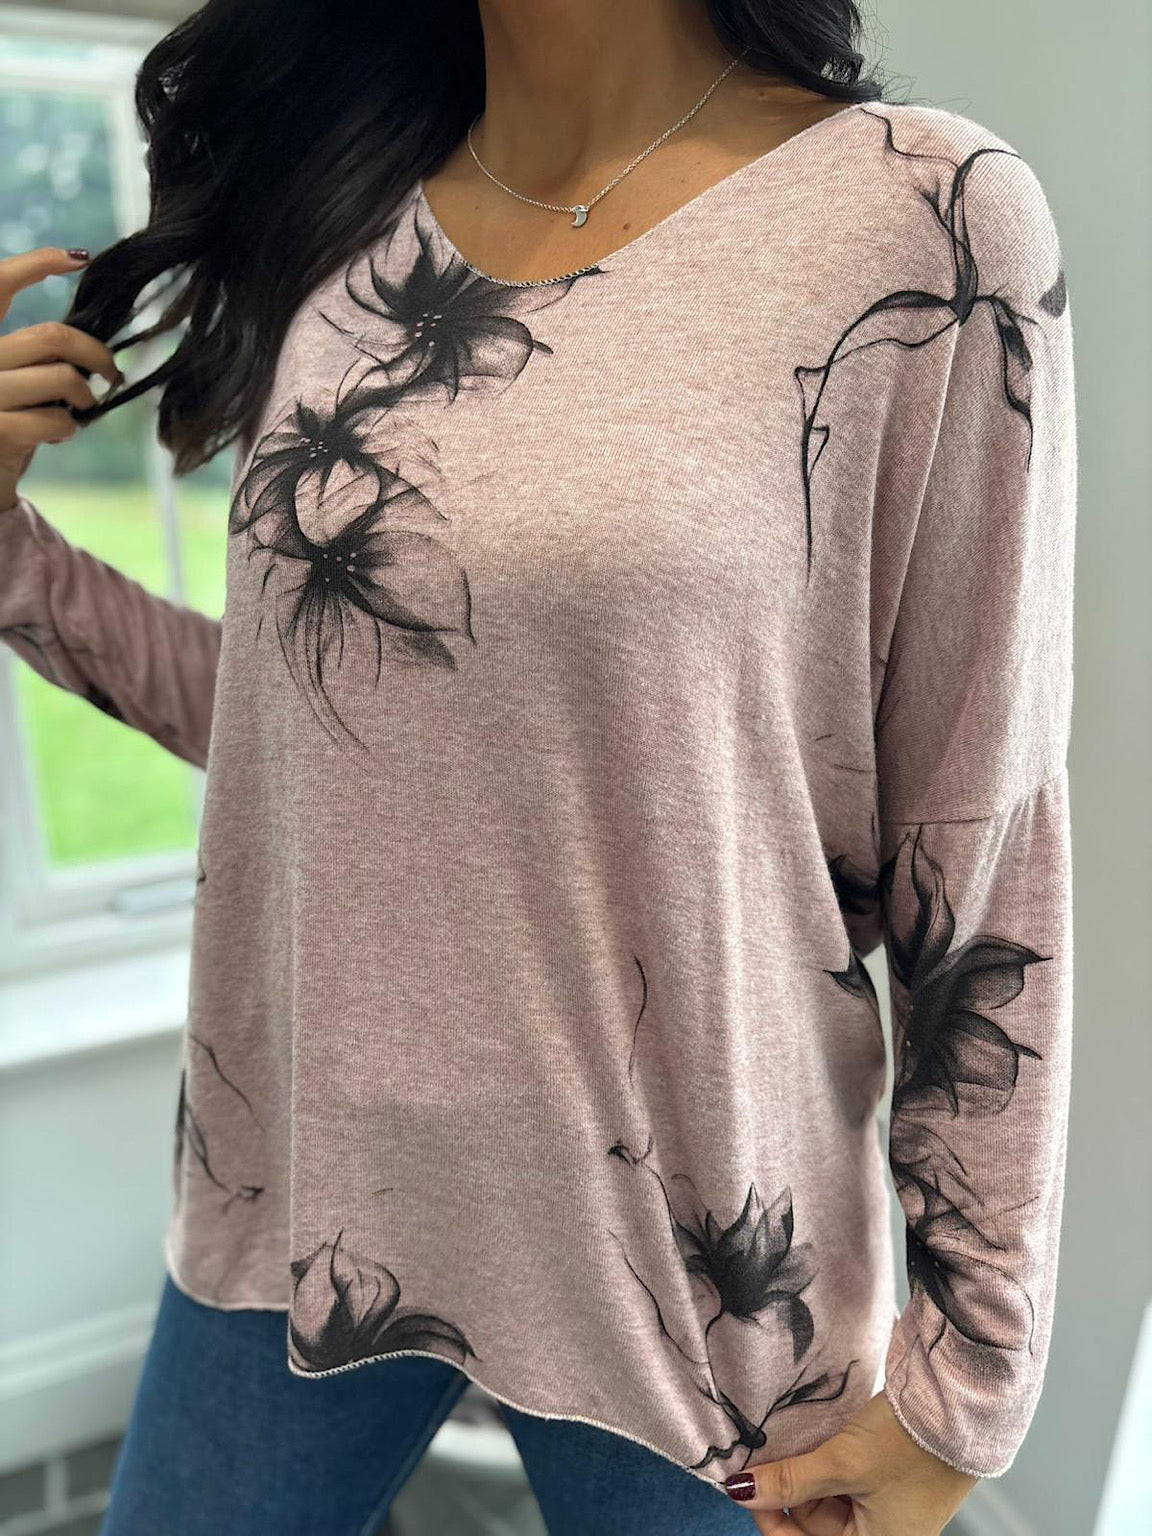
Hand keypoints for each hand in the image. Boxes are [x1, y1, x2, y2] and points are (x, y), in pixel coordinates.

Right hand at [0, 246, 121, 512]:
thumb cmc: (5, 421)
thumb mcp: (16, 380)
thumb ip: (36, 356)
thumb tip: (91, 346)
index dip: (36, 264)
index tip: (78, 257)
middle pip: (52, 337)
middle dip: (95, 353)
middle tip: (112, 373)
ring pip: (62, 378)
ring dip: (85, 398)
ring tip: (80, 409)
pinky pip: (56, 419)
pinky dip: (68, 427)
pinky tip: (58, 433)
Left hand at [723, 1389, 978, 1533]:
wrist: (958, 1403)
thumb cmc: (909, 1443)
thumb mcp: (843, 1462)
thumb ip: (790, 1480)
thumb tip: (740, 1490)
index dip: (770, 1513)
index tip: (745, 1479)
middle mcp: (882, 1531)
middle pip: (814, 1519)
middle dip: (791, 1484)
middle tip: (770, 1448)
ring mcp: (886, 1503)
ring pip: (826, 1492)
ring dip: (808, 1466)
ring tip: (799, 1436)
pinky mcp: (889, 1473)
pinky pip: (844, 1473)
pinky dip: (827, 1455)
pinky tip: (818, 1433)